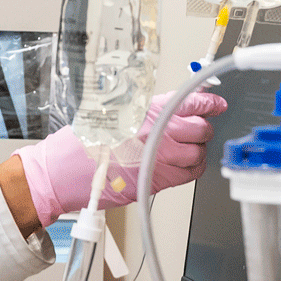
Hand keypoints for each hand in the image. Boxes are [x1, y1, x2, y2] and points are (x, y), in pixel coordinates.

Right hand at [15, 92, 226, 225]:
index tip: (217, 104)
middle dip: (201, 130)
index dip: (210, 103)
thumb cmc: (80, 144)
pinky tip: (182, 167)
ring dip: (197, 151)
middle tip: (196, 131)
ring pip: (198, 153)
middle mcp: (157, 131)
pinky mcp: (157, 179)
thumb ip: (142, 112)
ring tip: (185, 151)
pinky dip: (192, 170)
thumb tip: (170, 109)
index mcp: (146, 110)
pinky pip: (190, 174)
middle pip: (200, 128)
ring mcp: (159, 157)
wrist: (64, 171)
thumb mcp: (110, 114)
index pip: (191, 100)